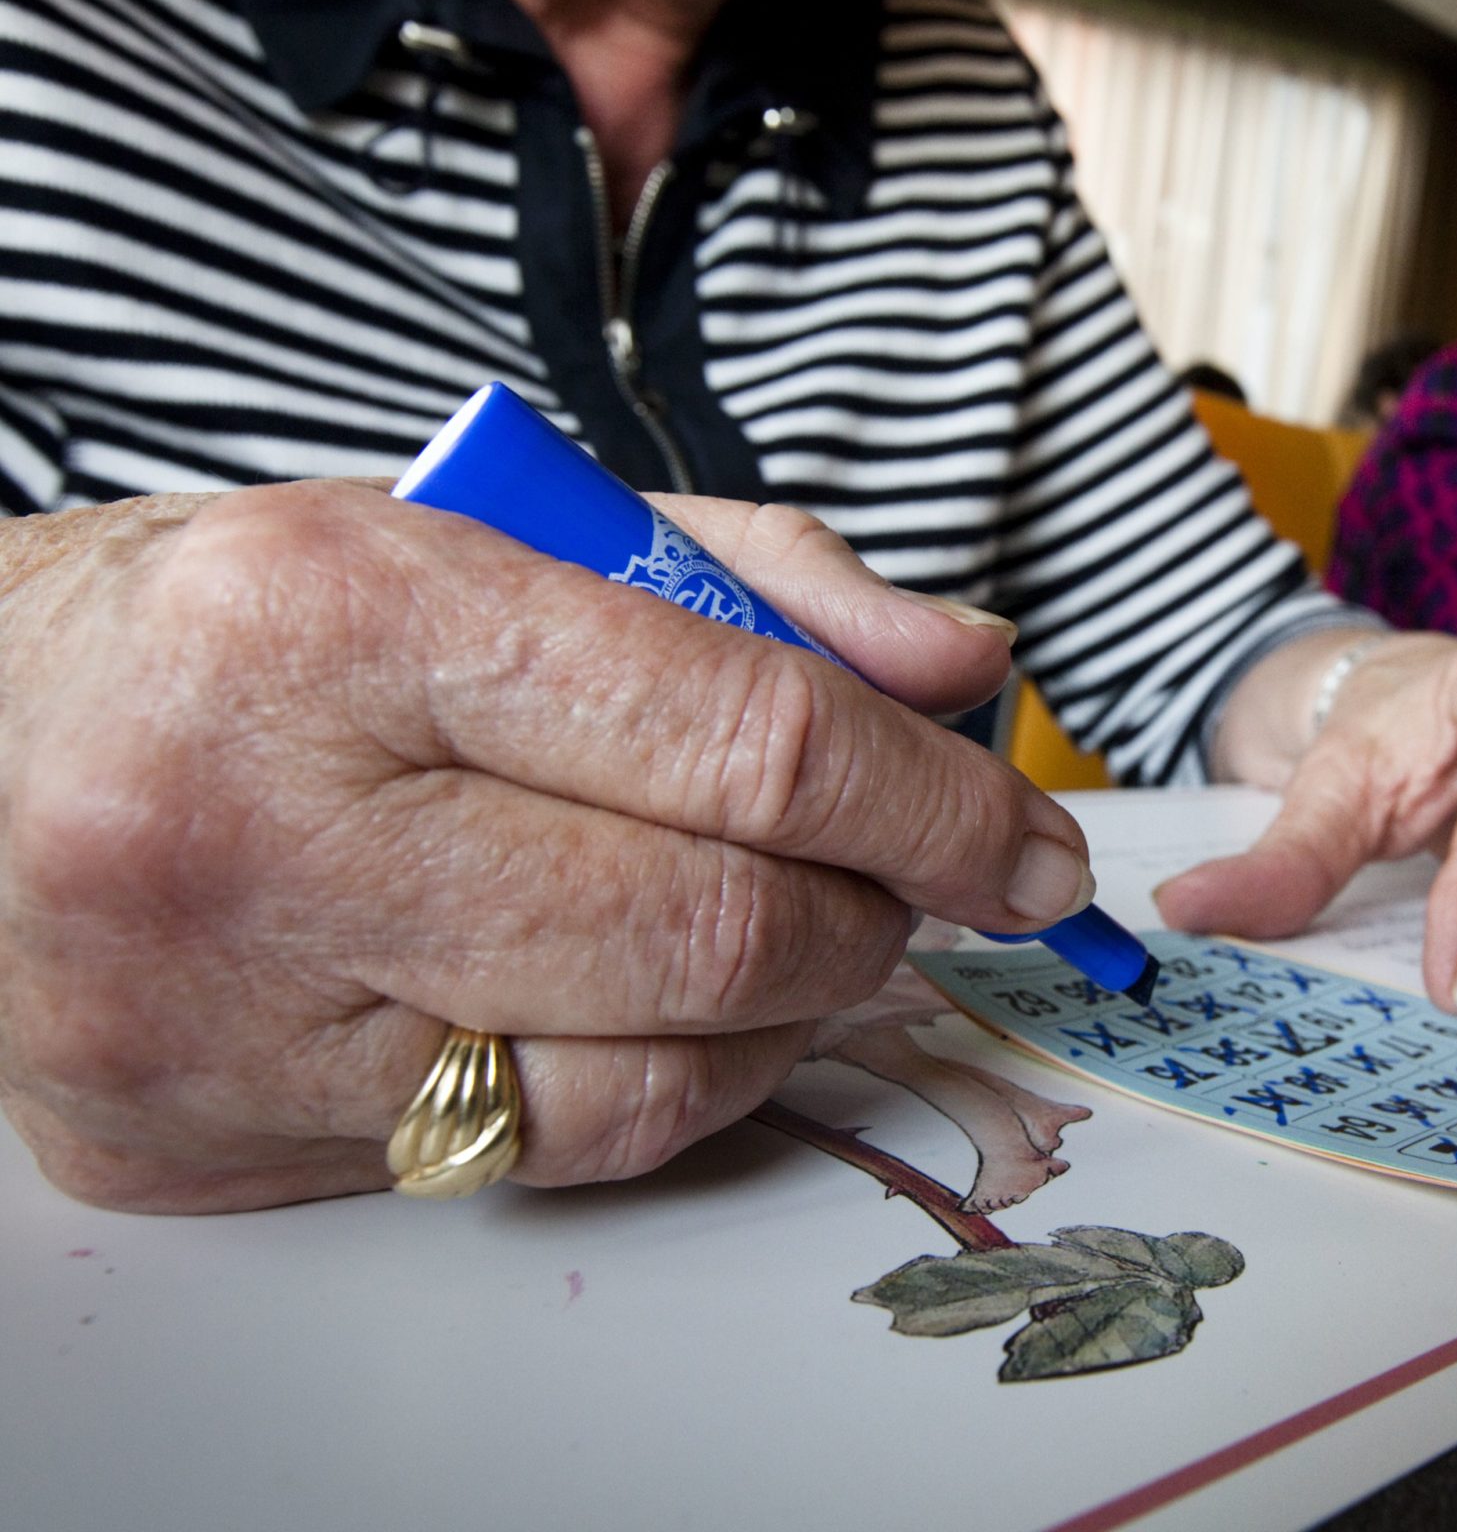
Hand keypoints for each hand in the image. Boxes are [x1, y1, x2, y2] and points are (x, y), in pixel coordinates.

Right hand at [0, 482, 1085, 1211]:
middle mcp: (259, 827)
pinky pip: (534, 1156)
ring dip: (788, 1017)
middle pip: (711, 930)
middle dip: (873, 918)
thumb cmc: (272, 620)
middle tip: (912, 888)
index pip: (742, 742)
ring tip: (798, 939)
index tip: (1031, 849)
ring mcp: (218, 1017)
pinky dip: (660, 1089)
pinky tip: (669, 1014)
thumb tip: (967, 671)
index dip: (934, 807)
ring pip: (643, 1079)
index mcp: (342, 612)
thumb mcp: (511, 528)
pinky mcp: (198, 1147)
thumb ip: (763, 585)